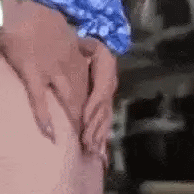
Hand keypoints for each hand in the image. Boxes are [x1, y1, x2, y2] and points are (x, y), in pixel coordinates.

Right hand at [0, 0, 91, 139]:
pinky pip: (39, 100)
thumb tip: (70, 40)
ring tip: (79, 135)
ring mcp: (51, 71)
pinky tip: (49, 133)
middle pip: (83, 91)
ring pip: (68, 98)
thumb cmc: (35, 13)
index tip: (93, 109)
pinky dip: (44, 117)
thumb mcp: (59, 22)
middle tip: (92, 129)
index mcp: (74, 50)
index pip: (88, 77)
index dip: (92, 95)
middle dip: (89, 111)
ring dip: (75, 117)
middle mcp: (67, 63)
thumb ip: (67, 36)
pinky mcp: (33, 75)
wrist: (14, 15)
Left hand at [77, 37, 117, 159]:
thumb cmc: (88, 43)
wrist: (99, 44)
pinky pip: (105, 121)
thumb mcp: (89, 41)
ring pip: (105, 119)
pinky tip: (100, 152)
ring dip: (98, 136)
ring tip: (91, 151)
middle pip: (103, 110)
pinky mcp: (105, 103)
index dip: (93, 106)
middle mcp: (109, 86)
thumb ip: (87, 46)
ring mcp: (108, 96)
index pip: (100, 92)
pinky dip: (102, 137)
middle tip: (86, 143)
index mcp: (106, 71)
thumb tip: (84, 47)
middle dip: (94, 128)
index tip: (83, 119)